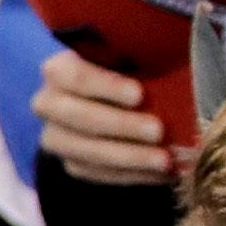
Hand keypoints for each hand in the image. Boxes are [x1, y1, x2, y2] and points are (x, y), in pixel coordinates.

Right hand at [33, 45, 177, 184]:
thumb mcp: (133, 57)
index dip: (105, 86)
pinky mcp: (72, 164)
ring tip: (164, 160)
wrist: (118, 102)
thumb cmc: (130, 70)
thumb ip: (145, 56)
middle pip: (77, 117)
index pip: (74, 76)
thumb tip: (176, 50)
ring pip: (85, 152)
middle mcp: (48, 103)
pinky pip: (97, 174)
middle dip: (120, 126)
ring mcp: (56, 137)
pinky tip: (160, 173)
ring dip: (128, 158)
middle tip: (158, 130)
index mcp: (59, 69)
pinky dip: (131, 175)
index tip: (139, 94)